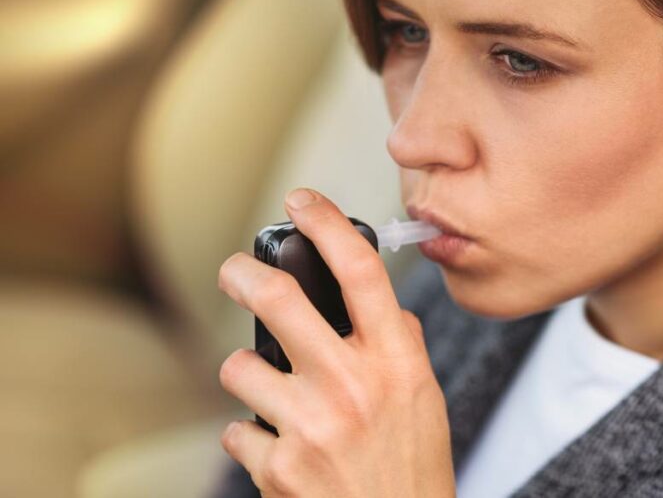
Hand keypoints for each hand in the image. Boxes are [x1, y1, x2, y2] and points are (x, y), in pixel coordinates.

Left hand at [217, 187, 454, 497]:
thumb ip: (401, 344)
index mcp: (397, 361)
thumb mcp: (424, 397)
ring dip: (247, 375)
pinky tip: (281, 449)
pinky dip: (252, 436)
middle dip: (242, 275)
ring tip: (270, 393)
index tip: (302, 200)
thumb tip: (381, 304)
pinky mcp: (277, 468)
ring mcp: (311, 427)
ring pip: (239, 367)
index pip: (362, 272)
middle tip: (232, 271)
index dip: (327, 224)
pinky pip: (236, 431)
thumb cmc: (413, 467)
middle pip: (279, 300)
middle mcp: (353, 386)